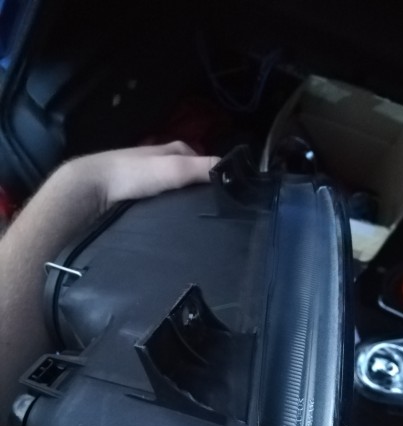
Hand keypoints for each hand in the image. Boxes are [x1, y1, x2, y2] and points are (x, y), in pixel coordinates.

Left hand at [64, 141, 219, 211]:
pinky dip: (169, 211)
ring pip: (177, 192)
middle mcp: (164, 161)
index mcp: (176, 150)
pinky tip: (171, 225)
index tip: (229, 200)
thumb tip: (238, 173)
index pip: (207, 163)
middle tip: (211, 216)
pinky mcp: (137, 196)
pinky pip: (162, 203)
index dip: (218, 178)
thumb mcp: (175, 168)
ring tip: (194, 225)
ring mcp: (149, 179)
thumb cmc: (134, 174)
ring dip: (184, 205)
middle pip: (192, 178)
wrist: (92, 188)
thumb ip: (204, 169)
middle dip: (201, 193)